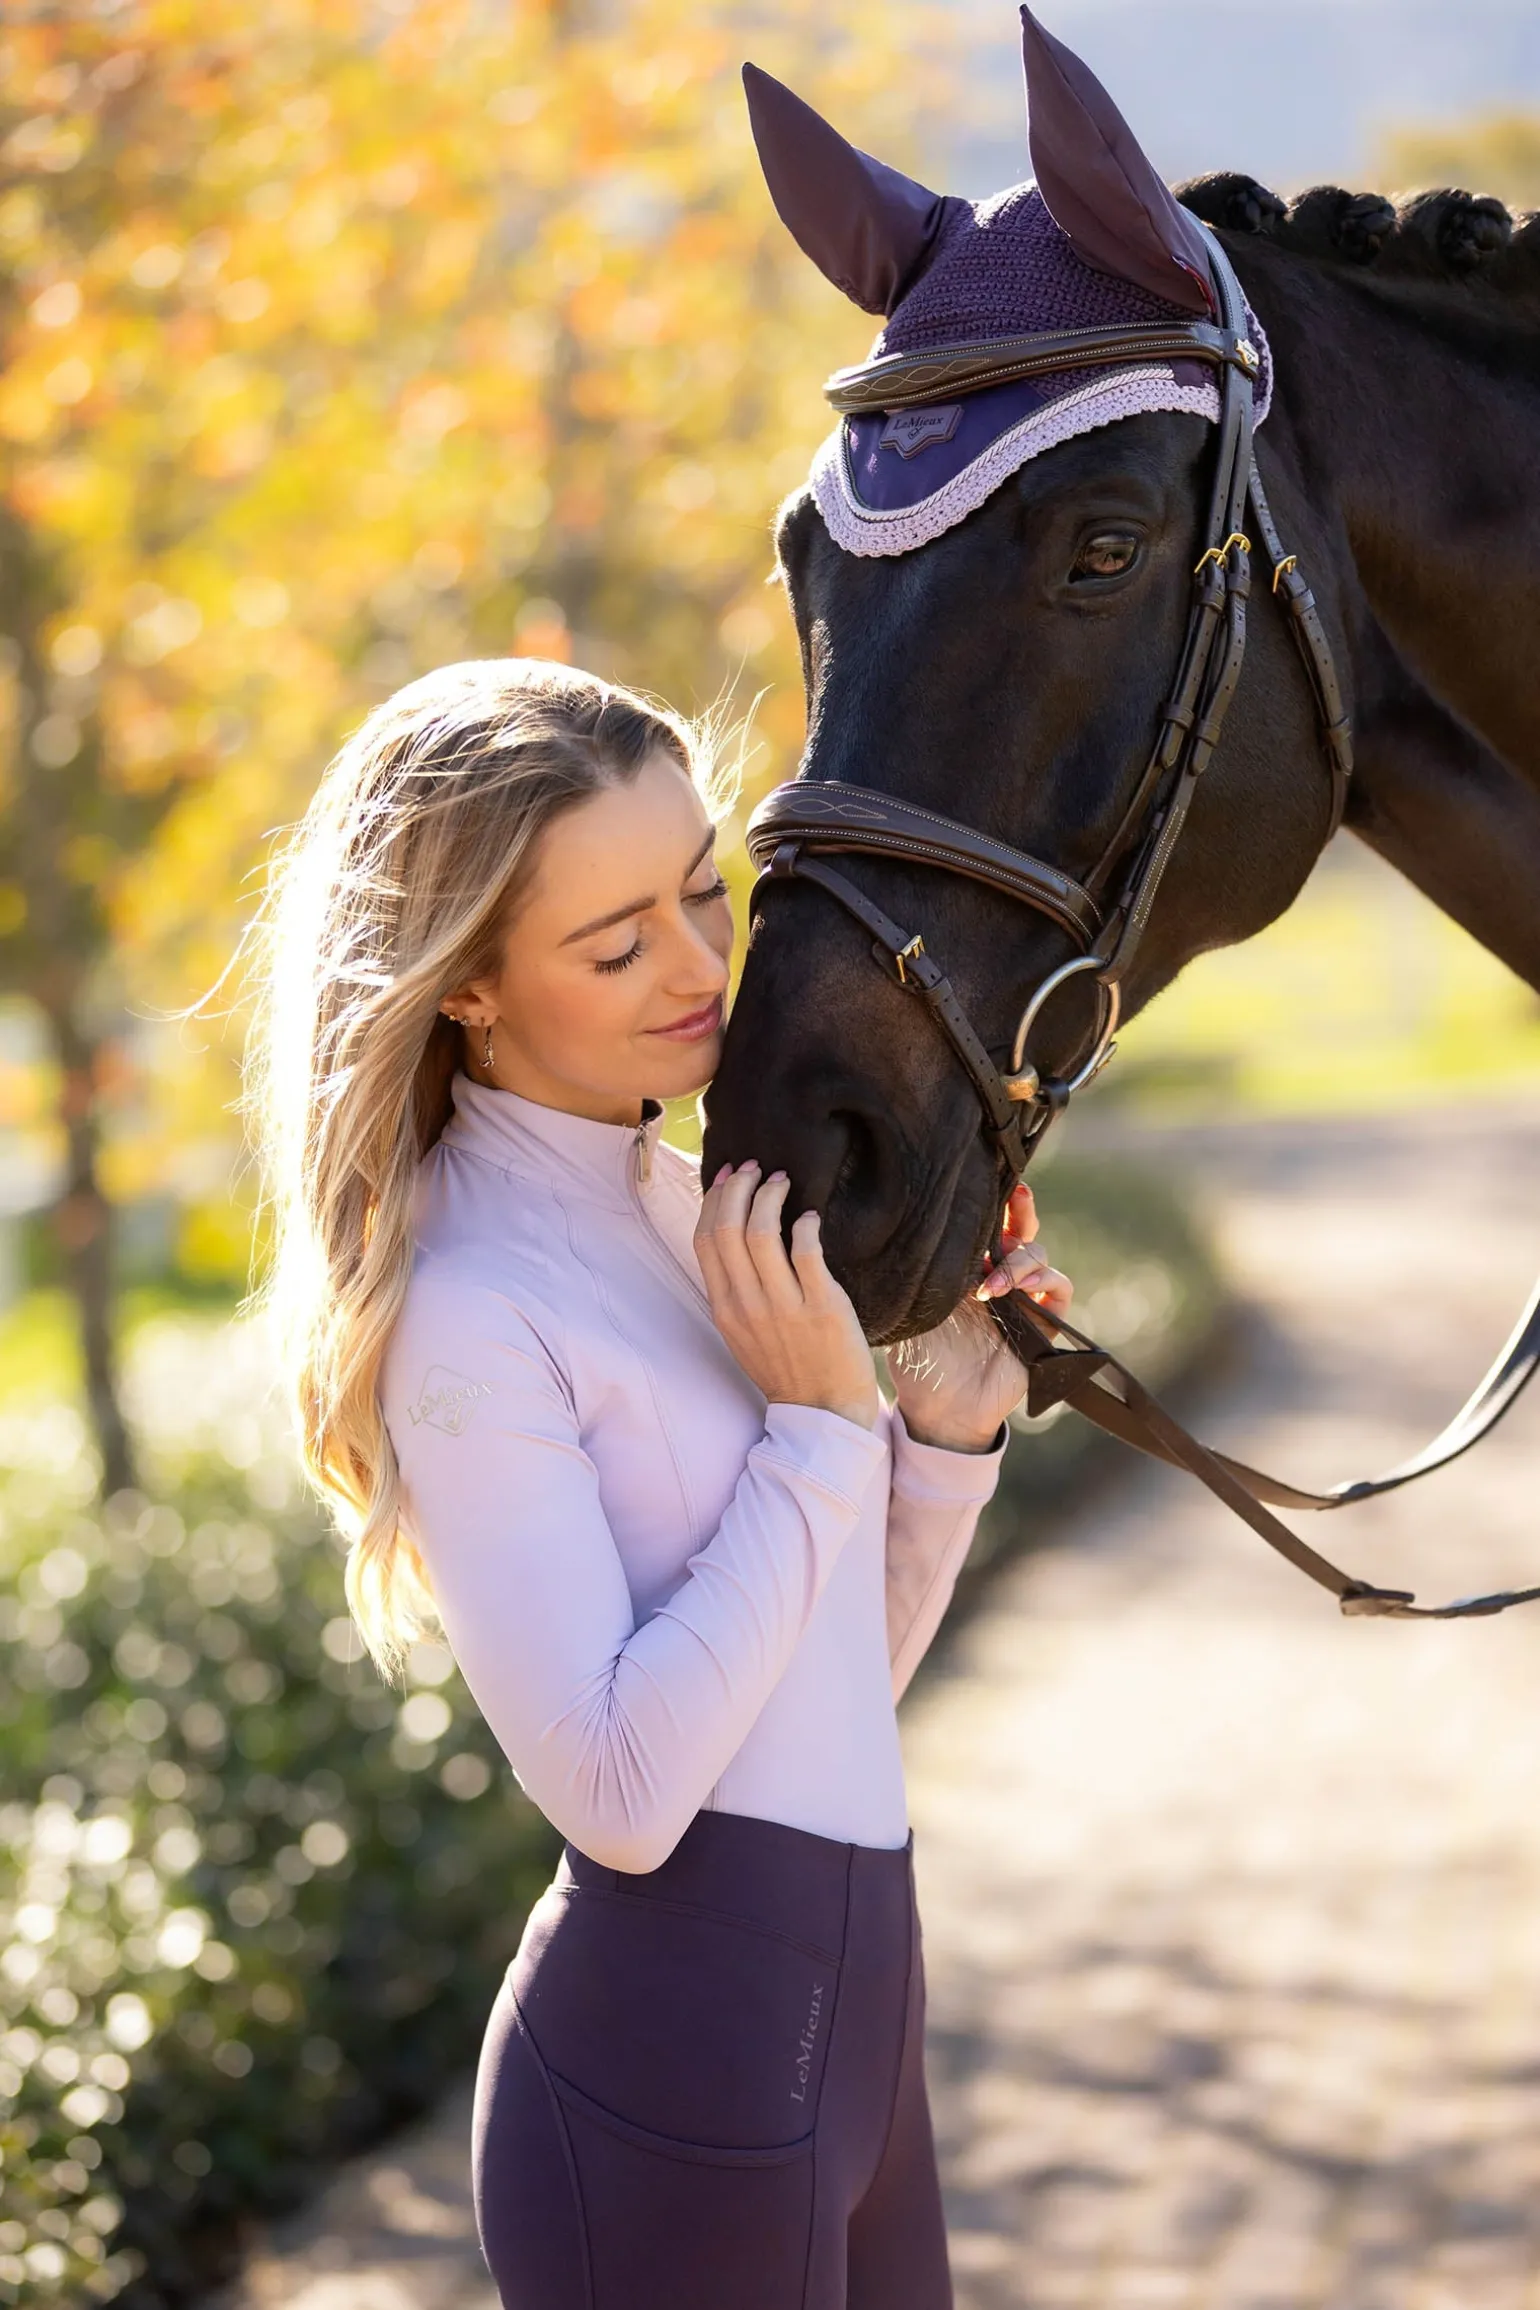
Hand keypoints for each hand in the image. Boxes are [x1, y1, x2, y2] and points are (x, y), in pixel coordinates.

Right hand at [694, 1163, 879, 1431]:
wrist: (823, 1412)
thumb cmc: (785, 1366)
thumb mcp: (743, 1331)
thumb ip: (734, 1288)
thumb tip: (733, 1235)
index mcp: (724, 1308)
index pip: (706, 1239)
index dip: (713, 1199)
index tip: (727, 1176)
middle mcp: (747, 1304)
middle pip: (727, 1228)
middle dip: (738, 1187)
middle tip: (755, 1167)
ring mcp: (783, 1307)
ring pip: (760, 1233)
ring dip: (769, 1196)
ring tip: (782, 1181)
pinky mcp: (822, 1308)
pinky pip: (806, 1252)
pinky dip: (804, 1225)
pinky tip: (810, 1218)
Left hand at [889, 1184, 1072, 1453]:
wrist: (939, 1409)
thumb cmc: (918, 1361)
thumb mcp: (909, 1307)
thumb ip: (914, 1273)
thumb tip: (899, 1230)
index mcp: (968, 1271)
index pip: (988, 1226)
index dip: (993, 1204)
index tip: (986, 1181)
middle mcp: (999, 1279)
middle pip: (1022, 1229)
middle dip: (1021, 1209)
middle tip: (1015, 1197)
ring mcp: (1023, 1300)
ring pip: (1039, 1253)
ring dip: (1017, 1259)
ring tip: (986, 1285)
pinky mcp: (1043, 1324)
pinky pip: (1059, 1288)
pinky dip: (1039, 1280)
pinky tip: (1005, 1294)